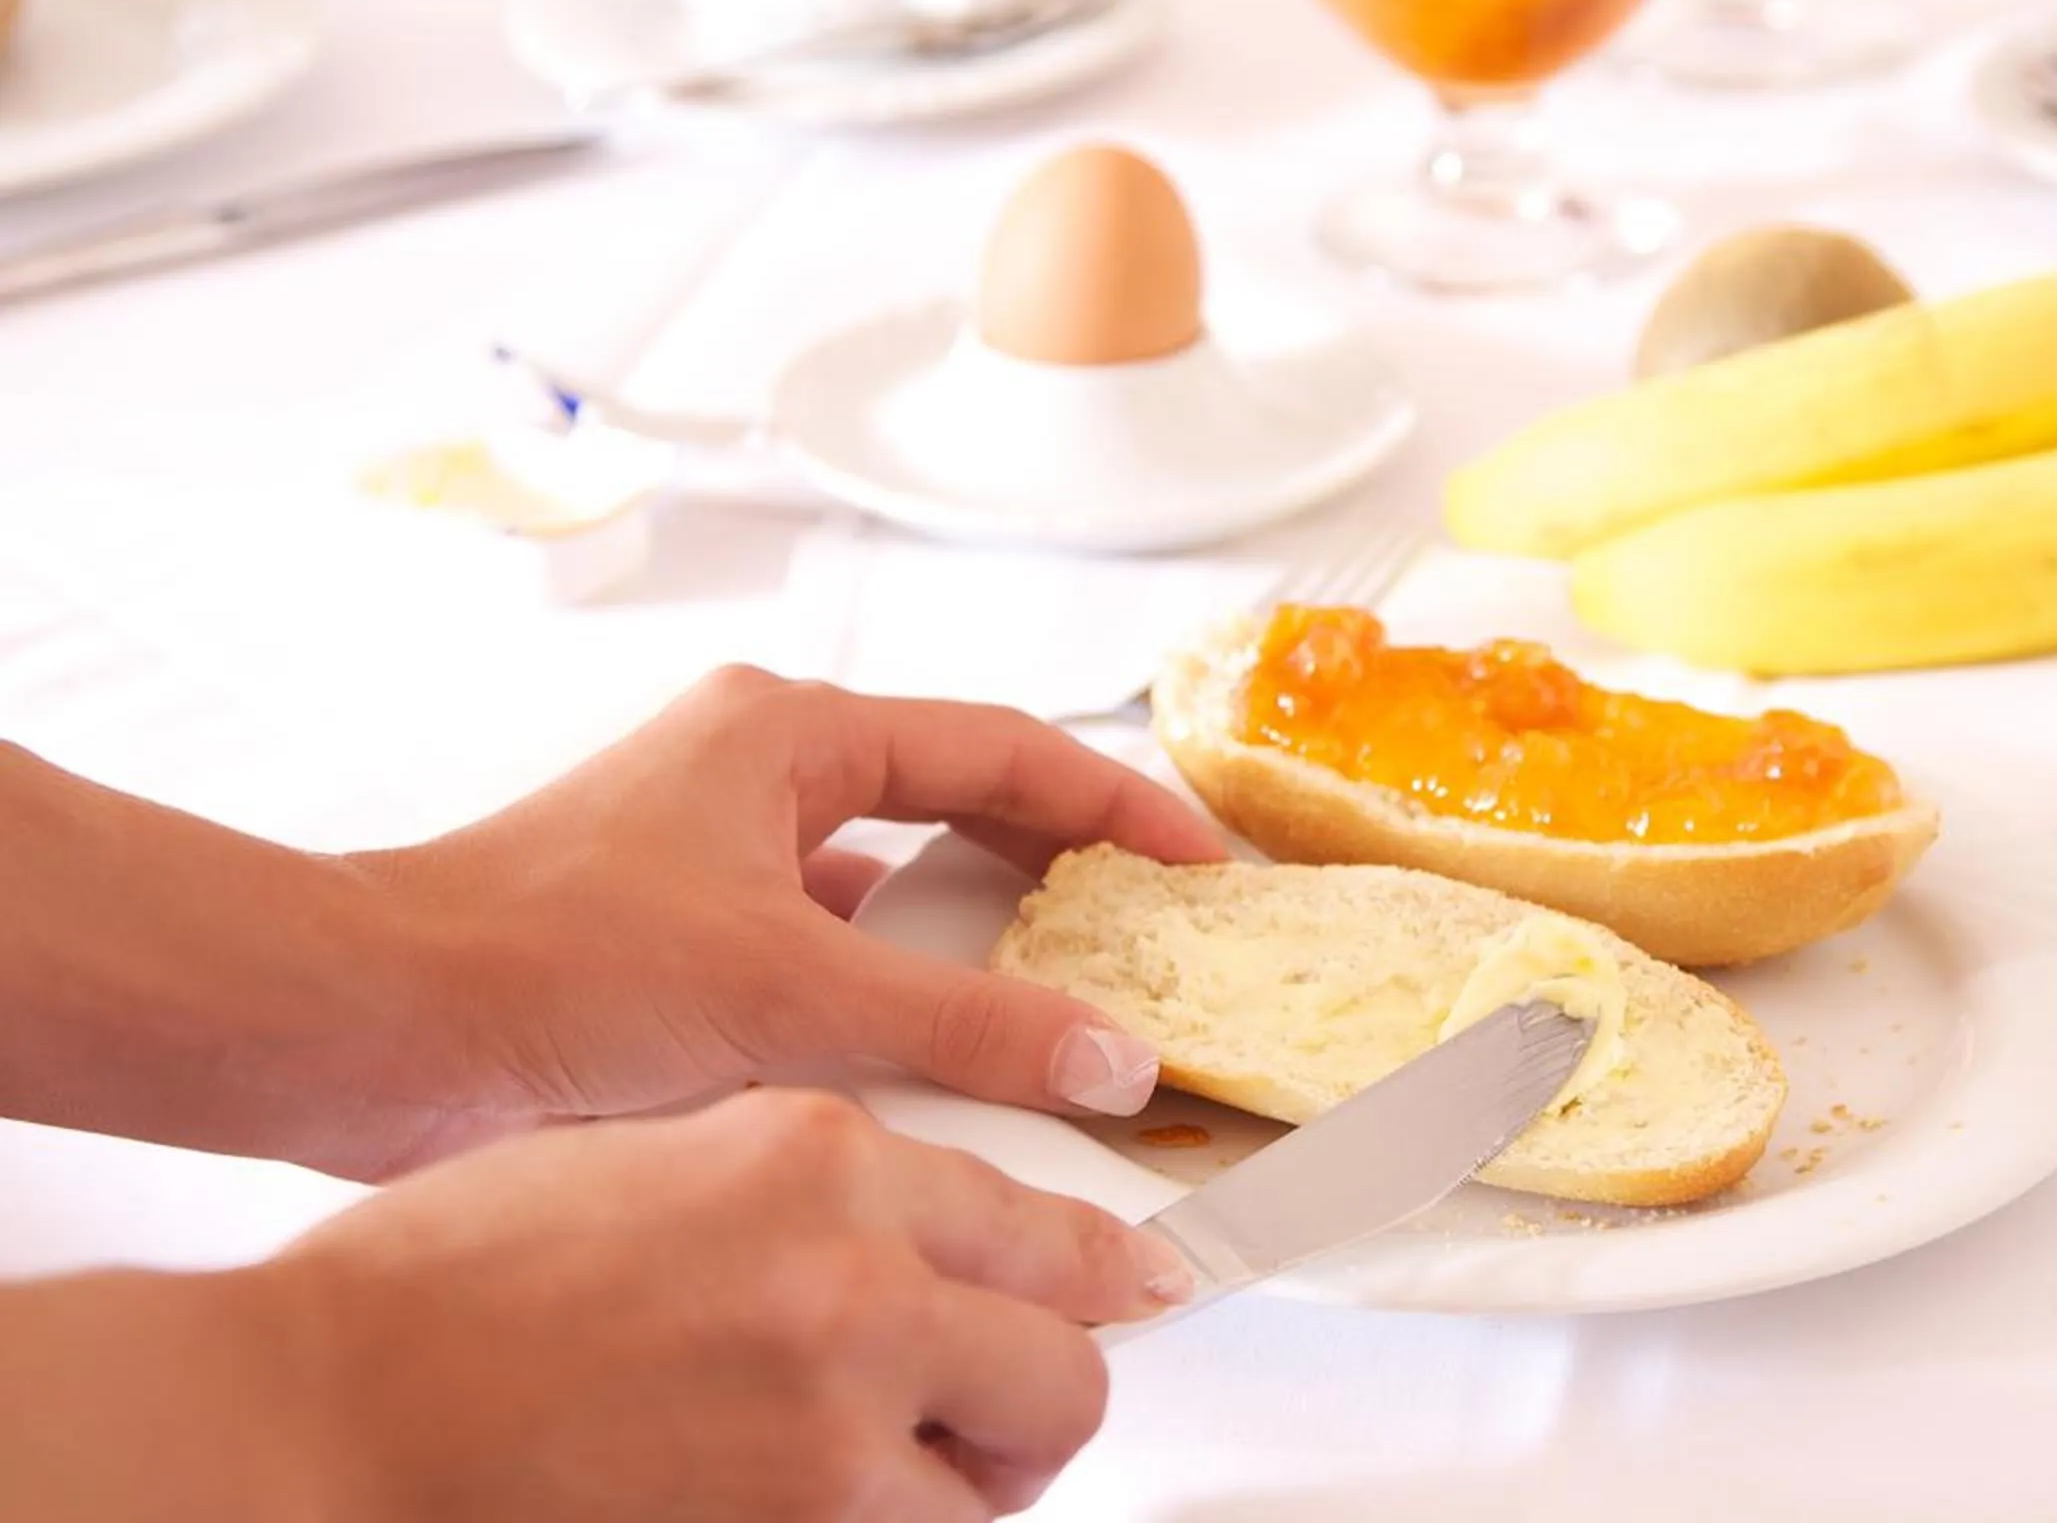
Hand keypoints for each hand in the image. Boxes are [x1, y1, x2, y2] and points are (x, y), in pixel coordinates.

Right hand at [259, 1089, 1181, 1519]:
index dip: (1103, 1273)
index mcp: (821, 1154)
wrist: (334, 1402)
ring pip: (1004, 1481)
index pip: (1041, 1218)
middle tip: (987, 1417)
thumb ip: (818, 1189)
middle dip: (1038, 1399)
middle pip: (1066, 1364)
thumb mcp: (671, 1155)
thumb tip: (926, 1235)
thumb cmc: (459, 1280)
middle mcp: (852, 1273)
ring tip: (872, 1477)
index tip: (1136, 1294)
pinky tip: (812, 1509)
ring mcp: (830, 1415)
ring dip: (959, 1490)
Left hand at [345, 666, 1225, 1175]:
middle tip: (1151, 930)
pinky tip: (936, 1060)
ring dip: (973, 941)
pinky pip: (832, 951)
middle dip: (1058, 868)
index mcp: (789, 732)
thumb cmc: (534, 962)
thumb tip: (1101, 1053)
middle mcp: (757, 773)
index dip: (1115, 804)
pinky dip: (895, 996)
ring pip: (893, 885)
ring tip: (1068, 997)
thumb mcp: (786, 992)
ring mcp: (716, 854)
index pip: (1002, 749)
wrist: (363, 1031)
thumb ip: (963, 1027)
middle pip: (957, 804)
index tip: (1195, 861)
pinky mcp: (682, 937)